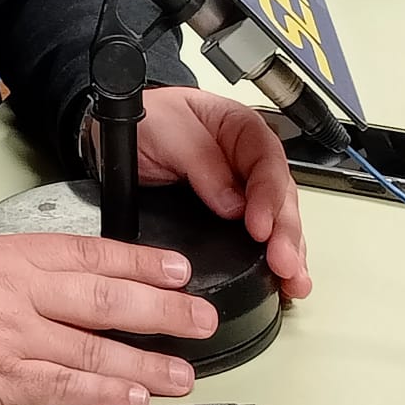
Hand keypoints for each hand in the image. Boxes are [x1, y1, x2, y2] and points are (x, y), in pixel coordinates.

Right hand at [0, 233, 216, 404]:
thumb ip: (21, 276)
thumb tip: (70, 293)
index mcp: (11, 255)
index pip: (91, 253)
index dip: (141, 263)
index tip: (177, 270)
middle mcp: (18, 293)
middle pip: (105, 300)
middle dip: (161, 312)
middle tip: (200, 319)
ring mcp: (11, 339)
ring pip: (93, 350)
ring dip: (144, 364)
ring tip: (180, 372)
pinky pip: (61, 389)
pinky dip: (100, 394)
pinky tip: (129, 399)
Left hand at [133, 86, 310, 298]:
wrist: (110, 138)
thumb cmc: (143, 122)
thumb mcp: (167, 129)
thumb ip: (202, 161)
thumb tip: (233, 204)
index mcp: (238, 127)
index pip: (267, 159)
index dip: (269, 195)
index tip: (260, 227)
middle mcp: (245, 160)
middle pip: (280, 195)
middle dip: (287, 232)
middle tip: (284, 263)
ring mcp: (240, 190)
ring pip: (277, 219)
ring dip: (289, 252)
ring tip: (294, 281)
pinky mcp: (226, 218)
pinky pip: (257, 238)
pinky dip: (270, 259)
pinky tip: (280, 280)